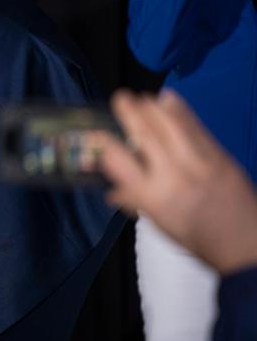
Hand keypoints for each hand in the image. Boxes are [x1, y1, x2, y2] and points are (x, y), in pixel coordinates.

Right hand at [98, 89, 256, 274]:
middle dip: (129, 112)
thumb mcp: (160, 224)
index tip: (98, 133)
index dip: (104, 144)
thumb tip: (111, 190)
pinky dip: (180, 109)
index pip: (119, 162)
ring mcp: (198, 163)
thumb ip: (136, 201)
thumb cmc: (197, 239)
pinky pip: (196, 126)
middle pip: (145, 135)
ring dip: (153, 106)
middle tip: (120, 98)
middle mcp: (172, 176)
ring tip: (142, 97)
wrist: (245, 243)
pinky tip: (168, 98)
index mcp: (152, 197)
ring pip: (171, 125)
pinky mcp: (219, 156)